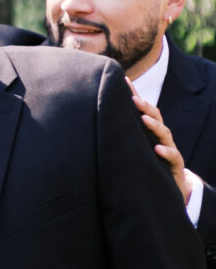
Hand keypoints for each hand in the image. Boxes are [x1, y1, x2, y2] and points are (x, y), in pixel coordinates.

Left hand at [131, 84, 192, 203]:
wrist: (165, 186)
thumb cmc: (144, 164)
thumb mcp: (131, 149)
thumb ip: (119, 136)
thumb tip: (93, 126)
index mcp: (148, 130)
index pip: (142, 110)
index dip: (134, 95)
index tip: (123, 81)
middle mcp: (159, 136)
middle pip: (155, 117)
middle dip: (145, 107)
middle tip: (133, 99)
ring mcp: (169, 148)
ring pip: (164, 133)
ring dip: (154, 125)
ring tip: (144, 119)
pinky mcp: (175, 164)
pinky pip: (173, 156)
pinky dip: (166, 152)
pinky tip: (157, 149)